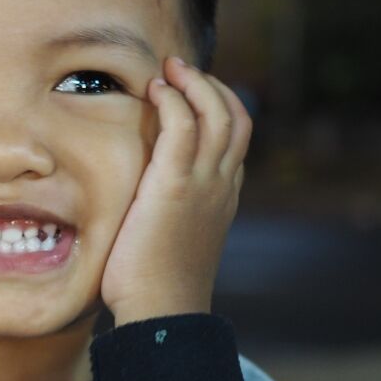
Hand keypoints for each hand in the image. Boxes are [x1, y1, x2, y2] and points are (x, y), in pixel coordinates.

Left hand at [101, 57, 252, 325]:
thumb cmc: (154, 284)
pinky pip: (184, 126)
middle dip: (212, 85)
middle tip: (180, 69)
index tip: (191, 93)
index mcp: (224, 197)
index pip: (236, 138)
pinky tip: (155, 90)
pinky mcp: (176, 186)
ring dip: (194, 83)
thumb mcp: (172, 238)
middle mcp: (222, 186)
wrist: (160, 311)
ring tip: (169, 69)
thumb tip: (144, 203)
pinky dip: (173, 100)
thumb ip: (170, 212)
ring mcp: (204, 184)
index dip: (219, 107)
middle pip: (236, 117)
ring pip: (217, 114)